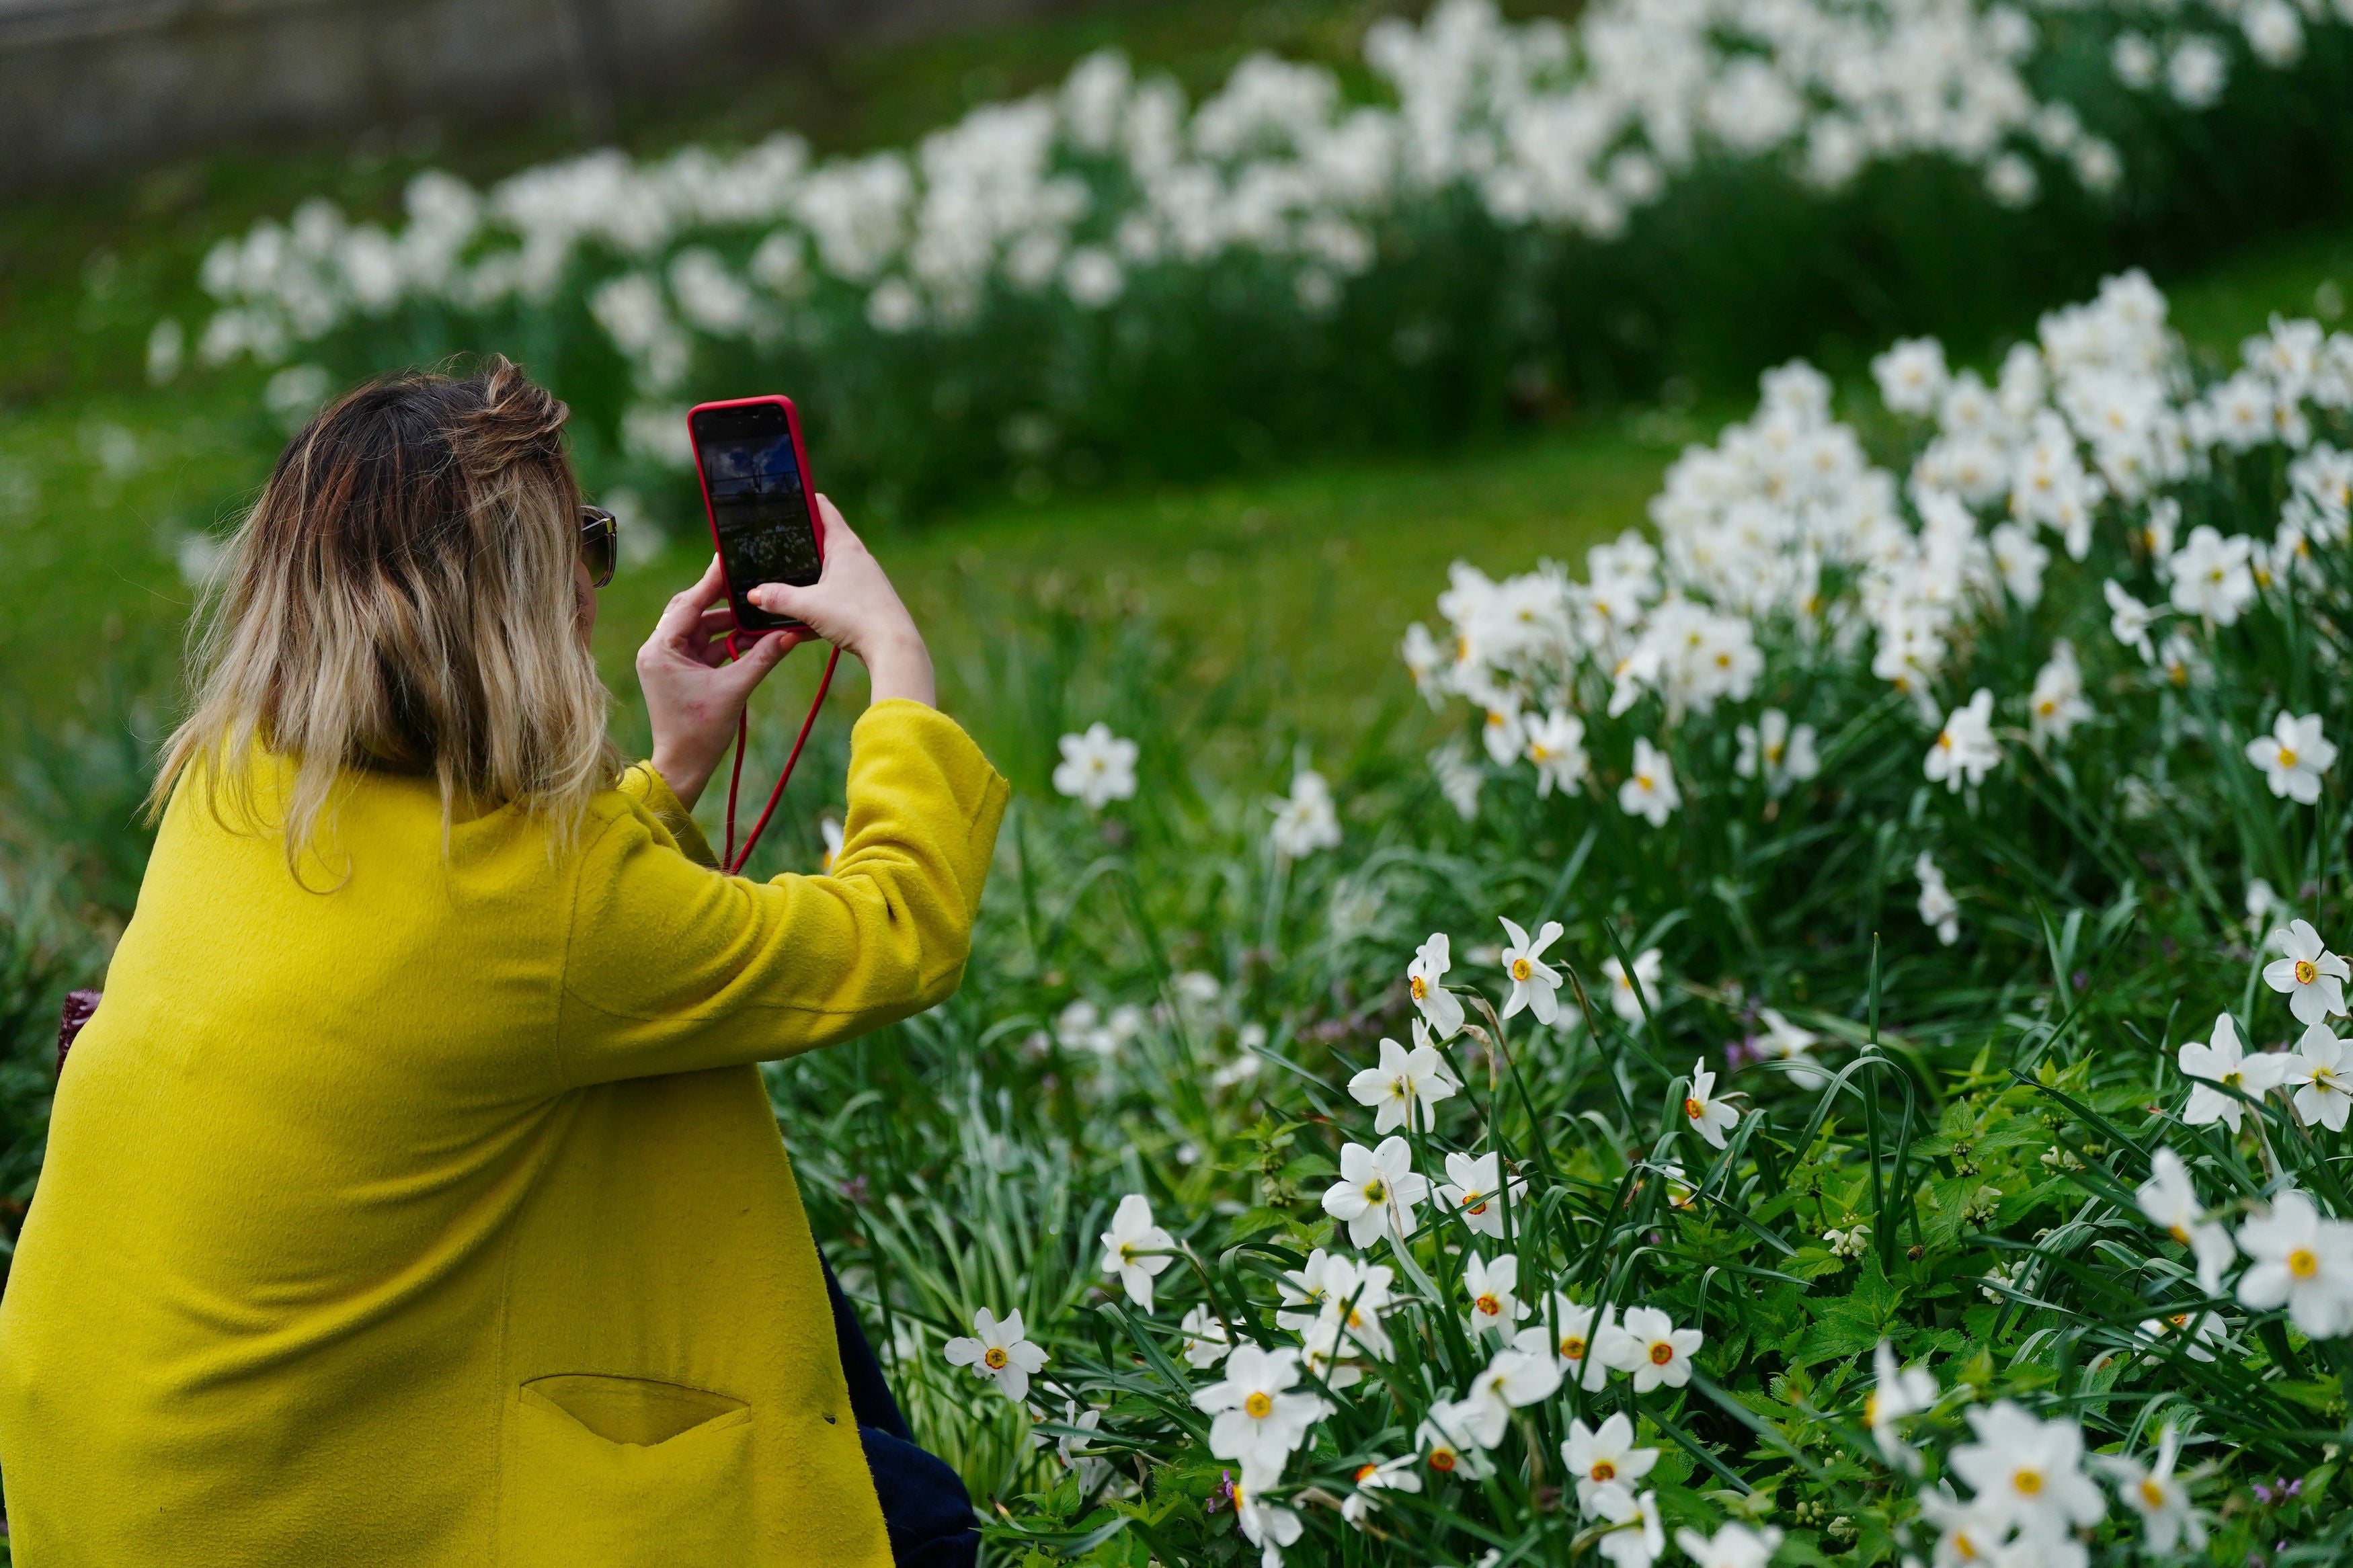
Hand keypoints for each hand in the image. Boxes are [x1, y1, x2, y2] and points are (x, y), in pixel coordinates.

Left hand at [637, 555, 803, 809]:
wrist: (684, 766)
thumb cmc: (700, 733)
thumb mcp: (735, 690)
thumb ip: (763, 657)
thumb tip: (791, 632)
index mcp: (660, 650)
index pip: (688, 603)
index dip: (711, 581)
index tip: (728, 558)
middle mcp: (658, 649)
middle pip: (690, 609)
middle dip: (720, 598)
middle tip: (746, 578)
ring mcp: (668, 660)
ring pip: (700, 627)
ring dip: (728, 621)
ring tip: (757, 611)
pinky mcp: (680, 670)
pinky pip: (704, 645)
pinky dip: (726, 640)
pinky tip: (752, 635)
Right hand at [746, 497, 935, 708]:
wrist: (894, 648)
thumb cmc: (857, 617)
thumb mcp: (809, 606)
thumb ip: (779, 598)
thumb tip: (754, 594)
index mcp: (845, 546)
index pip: (823, 508)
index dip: (803, 498)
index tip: (785, 495)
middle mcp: (857, 557)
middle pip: (823, 538)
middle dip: (800, 540)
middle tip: (774, 540)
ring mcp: (864, 579)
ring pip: (829, 569)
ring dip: (809, 574)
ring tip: (784, 579)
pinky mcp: (866, 600)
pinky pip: (836, 593)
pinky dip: (819, 598)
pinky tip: (804, 615)